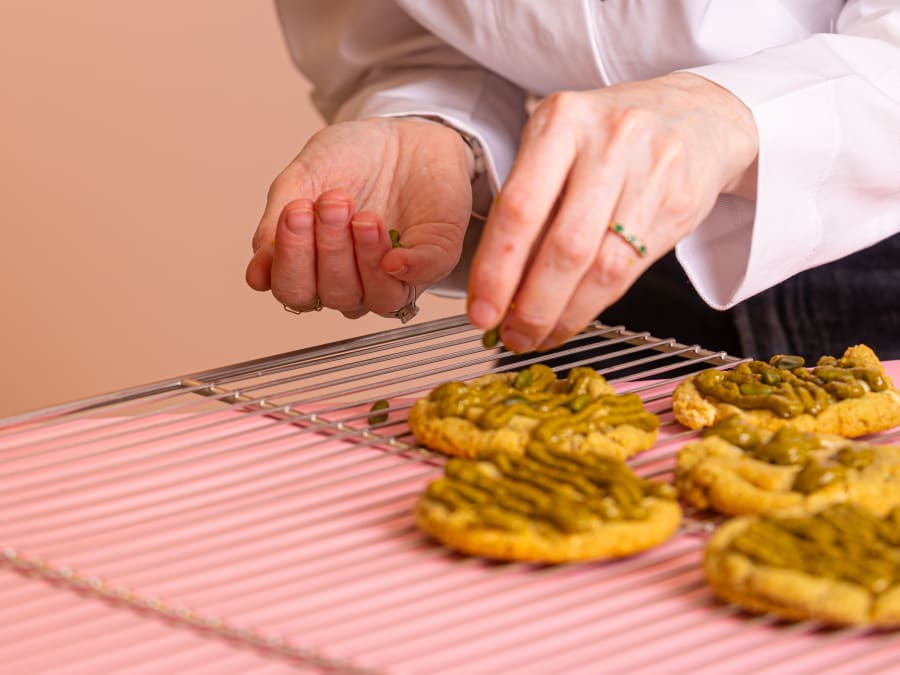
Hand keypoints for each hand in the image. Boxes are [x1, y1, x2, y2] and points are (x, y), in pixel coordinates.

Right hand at [246, 118, 472, 317]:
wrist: (400, 132)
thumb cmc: (348, 159)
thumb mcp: (301, 179)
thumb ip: (275, 225)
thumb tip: (258, 273)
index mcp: (316, 269)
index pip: (295, 291)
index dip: (291, 260)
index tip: (295, 211)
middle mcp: (355, 282)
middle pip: (334, 295)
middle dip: (329, 248)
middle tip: (333, 201)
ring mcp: (396, 275)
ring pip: (379, 297)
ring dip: (365, 258)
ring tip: (363, 216)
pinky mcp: (435, 258)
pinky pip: (424, 277)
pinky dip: (408, 270)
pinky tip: (394, 256)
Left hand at [466, 72, 758, 351]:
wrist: (697, 115)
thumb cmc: (609, 139)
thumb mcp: (559, 147)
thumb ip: (529, 205)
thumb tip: (496, 286)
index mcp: (561, 121)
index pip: (518, 208)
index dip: (496, 269)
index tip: (480, 311)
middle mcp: (607, 142)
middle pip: (563, 245)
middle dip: (531, 304)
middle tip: (513, 336)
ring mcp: (649, 172)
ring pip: (600, 266)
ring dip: (563, 313)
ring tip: (539, 335)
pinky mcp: (678, 203)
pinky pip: (629, 270)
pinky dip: (593, 304)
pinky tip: (572, 317)